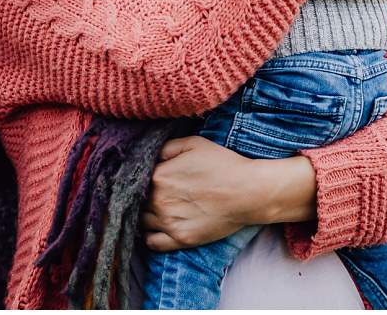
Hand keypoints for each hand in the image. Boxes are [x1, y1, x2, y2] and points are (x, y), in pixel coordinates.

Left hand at [140, 136, 260, 251]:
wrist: (249, 191)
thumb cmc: (224, 164)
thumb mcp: (195, 144)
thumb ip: (167, 147)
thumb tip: (152, 156)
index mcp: (159, 175)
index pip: (136, 179)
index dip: (143, 178)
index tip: (152, 179)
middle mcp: (159, 200)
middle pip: (137, 201)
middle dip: (143, 197)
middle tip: (158, 193)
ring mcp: (169, 222)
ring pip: (142, 222)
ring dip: (146, 215)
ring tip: (159, 210)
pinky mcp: (181, 239)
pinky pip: (152, 243)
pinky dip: (150, 236)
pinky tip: (159, 228)